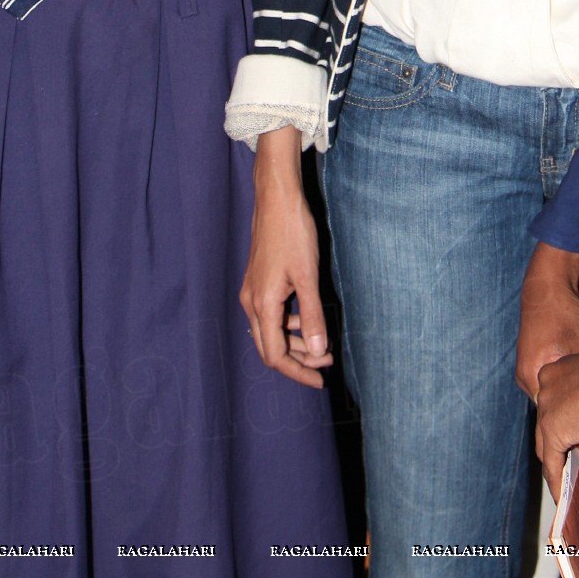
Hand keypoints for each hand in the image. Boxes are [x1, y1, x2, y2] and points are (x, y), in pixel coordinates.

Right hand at [240, 128, 332, 389]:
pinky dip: (288, 324)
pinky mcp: (257, 280)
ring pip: (269, 331)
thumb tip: (318, 353)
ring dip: (295, 341)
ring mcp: (252, 291)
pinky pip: (269, 315)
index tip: (320, 379)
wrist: (276, 198)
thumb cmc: (293, 233)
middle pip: (269, 348)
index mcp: (262, 305)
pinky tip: (307, 318)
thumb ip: (312, 315)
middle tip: (327, 361)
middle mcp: (251, 302)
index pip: (275, 355)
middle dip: (298, 360)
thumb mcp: (308, 276)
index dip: (298, 371)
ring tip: (322, 342)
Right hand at [516, 242, 578, 401]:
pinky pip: (547, 382)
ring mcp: (525, 370)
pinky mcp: (530, 361)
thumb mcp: (578, 350)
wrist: (547, 286)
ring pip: (550, 395)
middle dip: (571, 411)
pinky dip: (562, 385)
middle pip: (549, 408)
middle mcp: (524, 378)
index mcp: (532, 378)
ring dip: (566, 397)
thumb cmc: (563, 315)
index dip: (574, 421)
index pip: (552, 417)